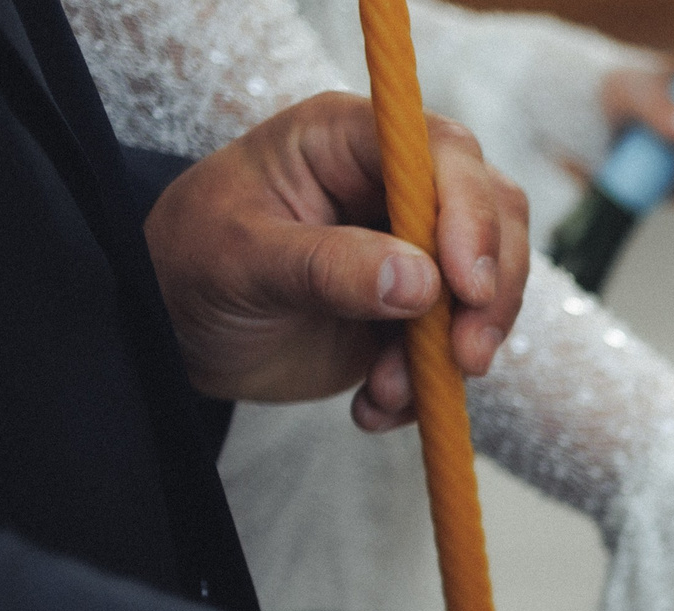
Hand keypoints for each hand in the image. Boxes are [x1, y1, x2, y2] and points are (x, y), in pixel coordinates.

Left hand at [143, 91, 529, 428]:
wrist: (180, 330)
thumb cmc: (191, 267)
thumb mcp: (242, 261)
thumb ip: (326, 266)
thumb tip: (419, 281)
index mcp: (345, 140)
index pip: (440, 152)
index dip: (468, 213)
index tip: (463, 287)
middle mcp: (393, 182)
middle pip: (493, 212)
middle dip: (489, 291)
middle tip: (465, 357)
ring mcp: (413, 245)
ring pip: (490, 283)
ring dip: (454, 350)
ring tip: (388, 392)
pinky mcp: (419, 306)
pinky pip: (460, 341)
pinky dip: (429, 385)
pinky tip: (374, 406)